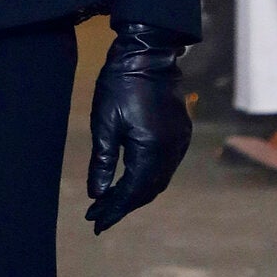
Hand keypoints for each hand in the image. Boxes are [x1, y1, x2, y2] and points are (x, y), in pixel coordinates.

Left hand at [86, 23, 192, 233]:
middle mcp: (171, 150)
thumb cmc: (120, 85)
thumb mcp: (104, 124)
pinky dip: (148, 178)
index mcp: (151, 149)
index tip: (94, 222)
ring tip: (110, 203)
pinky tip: (131, 181)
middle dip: (123, 206)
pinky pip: (165, 166)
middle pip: (148, 190)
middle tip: (98, 216)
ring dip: (136, 194)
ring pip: (159, 180)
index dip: (113, 209)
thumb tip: (98, 194)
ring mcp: (180, 142)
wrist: (148, 54)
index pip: (132, 191)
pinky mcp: (181, 133)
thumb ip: (102, 162)